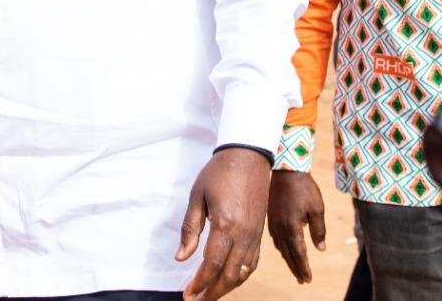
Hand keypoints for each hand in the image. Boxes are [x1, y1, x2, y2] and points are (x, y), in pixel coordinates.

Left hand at [175, 147, 271, 299]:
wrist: (248, 155)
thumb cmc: (218, 173)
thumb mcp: (197, 197)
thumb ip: (190, 229)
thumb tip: (181, 257)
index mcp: (226, 225)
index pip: (211, 265)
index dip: (199, 283)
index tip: (188, 295)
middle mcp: (244, 235)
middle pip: (229, 275)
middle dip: (212, 293)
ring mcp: (255, 235)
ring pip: (243, 272)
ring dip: (227, 288)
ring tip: (210, 295)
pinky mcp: (260, 232)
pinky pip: (252, 262)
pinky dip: (240, 275)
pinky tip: (230, 279)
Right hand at [266, 168, 327, 283]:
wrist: (286, 170)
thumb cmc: (305, 189)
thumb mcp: (317, 209)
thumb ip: (318, 230)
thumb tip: (320, 248)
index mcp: (292, 228)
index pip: (299, 254)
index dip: (304, 268)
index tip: (308, 279)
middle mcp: (280, 228)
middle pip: (288, 254)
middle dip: (295, 268)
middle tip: (302, 280)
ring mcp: (273, 222)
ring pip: (280, 247)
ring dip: (288, 259)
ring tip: (295, 268)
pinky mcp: (270, 216)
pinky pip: (275, 238)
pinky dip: (281, 247)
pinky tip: (284, 249)